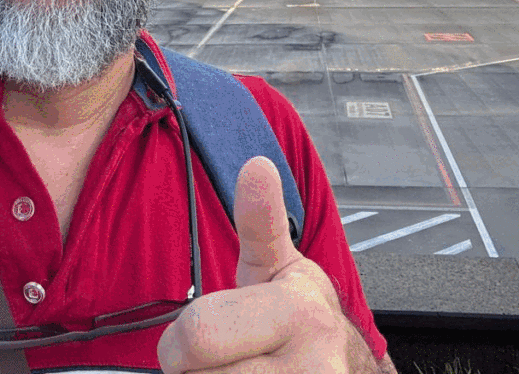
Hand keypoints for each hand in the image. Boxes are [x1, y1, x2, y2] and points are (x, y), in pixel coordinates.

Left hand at [157, 156, 376, 372]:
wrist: (338, 369)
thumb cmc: (296, 320)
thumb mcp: (279, 268)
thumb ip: (259, 221)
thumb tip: (256, 165)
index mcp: (301, 315)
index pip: (197, 337)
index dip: (180, 343)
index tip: (198, 337)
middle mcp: (314, 371)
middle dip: (196, 372)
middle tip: (222, 360)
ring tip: (237, 373)